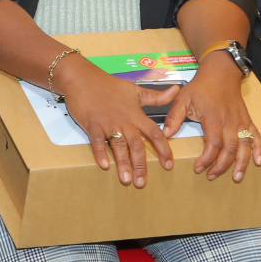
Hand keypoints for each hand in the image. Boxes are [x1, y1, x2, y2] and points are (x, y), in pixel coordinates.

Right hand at [58, 60, 177, 187]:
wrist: (83, 78)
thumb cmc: (109, 85)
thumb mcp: (135, 90)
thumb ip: (156, 96)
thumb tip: (177, 90)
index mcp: (135, 114)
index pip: (154, 133)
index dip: (163, 149)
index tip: (168, 164)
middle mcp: (124, 121)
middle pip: (136, 145)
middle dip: (140, 165)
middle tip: (142, 182)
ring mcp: (107, 123)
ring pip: (118, 146)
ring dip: (122, 163)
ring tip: (126, 180)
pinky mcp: (91, 125)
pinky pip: (96, 141)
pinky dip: (100, 153)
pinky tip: (104, 166)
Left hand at [171, 58, 260, 181]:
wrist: (221, 72)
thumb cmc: (200, 87)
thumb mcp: (182, 99)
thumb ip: (174, 117)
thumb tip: (165, 134)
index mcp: (213, 118)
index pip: (213, 144)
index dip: (207, 159)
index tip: (198, 169)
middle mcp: (229, 122)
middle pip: (230, 149)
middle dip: (222, 166)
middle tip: (212, 177)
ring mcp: (241, 121)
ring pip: (244, 146)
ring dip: (242, 163)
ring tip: (236, 177)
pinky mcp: (247, 120)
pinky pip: (256, 136)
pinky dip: (258, 149)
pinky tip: (258, 162)